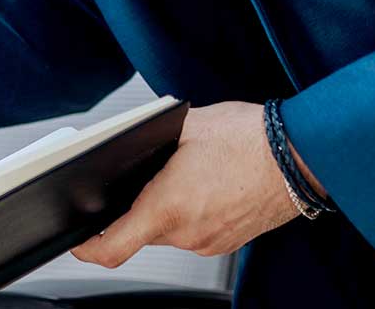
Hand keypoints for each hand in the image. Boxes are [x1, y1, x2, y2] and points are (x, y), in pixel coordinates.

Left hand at [71, 101, 306, 266]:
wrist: (299, 155)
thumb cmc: (246, 138)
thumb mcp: (182, 126)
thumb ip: (146, 142)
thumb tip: (122, 145)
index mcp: (167, 207)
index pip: (112, 247)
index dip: (86, 248)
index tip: (75, 241)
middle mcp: (188, 233)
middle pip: (139, 231)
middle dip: (133, 206)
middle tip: (141, 176)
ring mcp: (210, 241)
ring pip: (167, 231)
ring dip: (164, 207)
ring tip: (181, 174)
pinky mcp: (227, 242)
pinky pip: (192, 231)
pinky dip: (187, 212)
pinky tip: (201, 186)